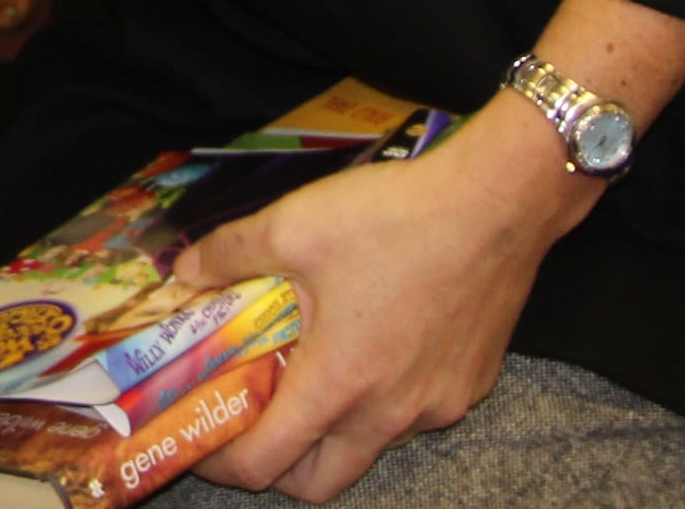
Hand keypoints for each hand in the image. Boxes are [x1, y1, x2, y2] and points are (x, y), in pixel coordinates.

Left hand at [167, 0, 684, 501]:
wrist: (499, 203)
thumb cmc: (395, 216)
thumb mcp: (294, 224)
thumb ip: (230, 253)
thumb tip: (185, 271)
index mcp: (338, 384)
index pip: (265, 465)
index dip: (220, 462)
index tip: (200, 438)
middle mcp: (390, 414)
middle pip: (320, 482)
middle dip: (276, 466)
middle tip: (252, 418)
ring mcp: (436, 406)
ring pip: (369, 448)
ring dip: (332, 430)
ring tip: (309, 372)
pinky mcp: (470, 388)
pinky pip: (413, 416)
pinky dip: (381, 402)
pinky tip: (372, 345)